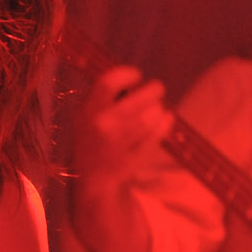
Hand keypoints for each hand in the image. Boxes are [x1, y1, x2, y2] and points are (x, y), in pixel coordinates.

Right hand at [70, 65, 173, 187]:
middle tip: (156, 90)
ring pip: (152, 115)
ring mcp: (121, 142)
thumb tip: (131, 81)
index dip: (127, 73)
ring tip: (156, 109)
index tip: (136, 76)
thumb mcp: (85, 117)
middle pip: (139, 98)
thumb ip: (103, 99)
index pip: (108, 83)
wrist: (94, 178)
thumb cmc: (91, 141)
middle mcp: (104, 125)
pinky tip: (164, 119)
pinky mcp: (137, 155)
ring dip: (158, 108)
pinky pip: (159, 132)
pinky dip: (166, 122)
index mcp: (89, 112)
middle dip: (154, 90)